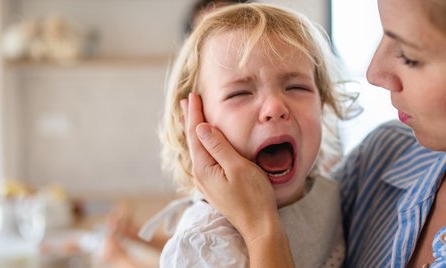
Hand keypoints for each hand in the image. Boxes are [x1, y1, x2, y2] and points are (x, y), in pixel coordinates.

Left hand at [182, 93, 278, 238]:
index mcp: (204, 167)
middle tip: (186, 101)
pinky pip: (204, 158)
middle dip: (191, 119)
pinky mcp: (215, 186)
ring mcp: (207, 182)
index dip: (195, 113)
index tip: (192, 96)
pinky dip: (203, 144)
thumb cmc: (253, 197)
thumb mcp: (238, 167)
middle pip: (193, 141)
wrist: (259, 226)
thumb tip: (201, 127)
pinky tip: (204, 143)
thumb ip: (219, 146)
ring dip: (196, 131)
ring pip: (198, 150)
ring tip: (191, 117)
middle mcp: (201, 175)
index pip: (196, 133)